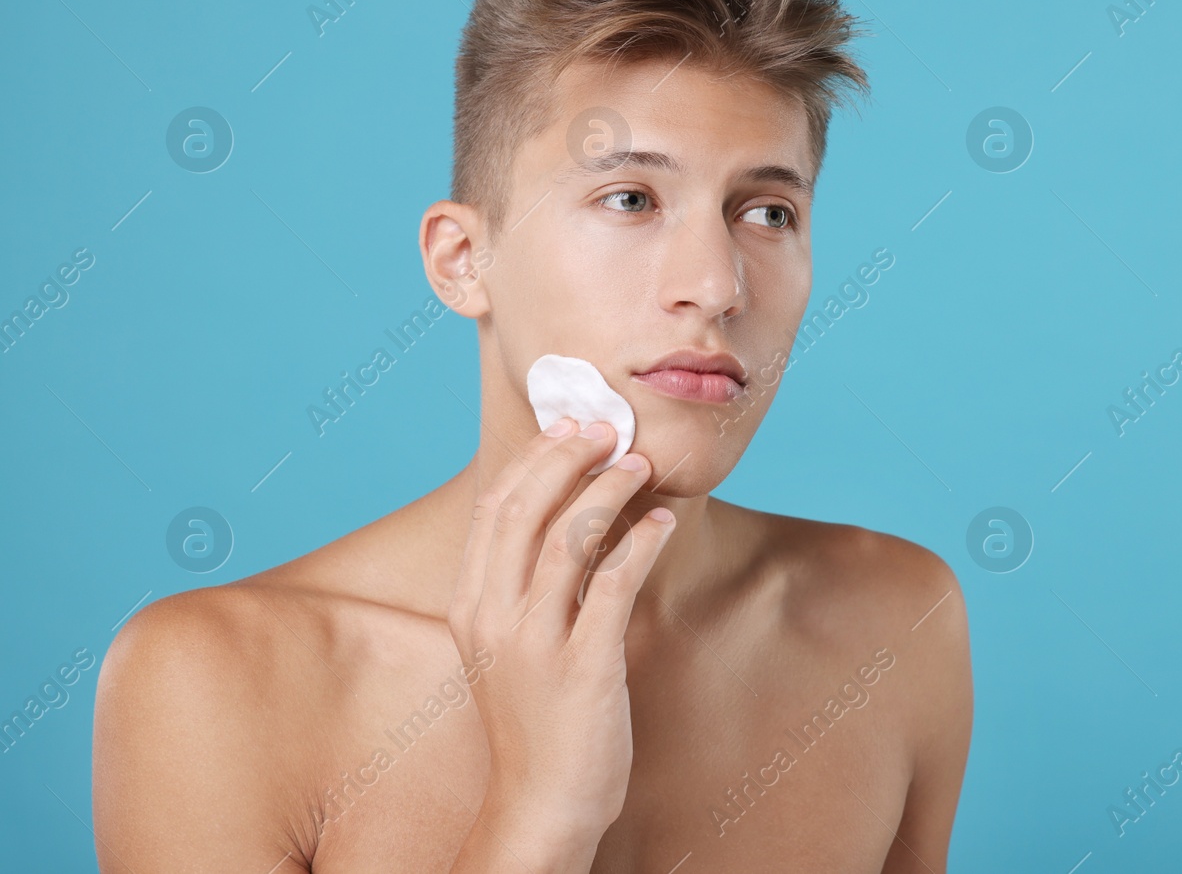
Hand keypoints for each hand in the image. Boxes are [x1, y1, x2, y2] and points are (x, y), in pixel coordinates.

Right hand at [447, 418, 673, 863]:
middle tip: (609, 431)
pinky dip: (640, 543)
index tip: (569, 428)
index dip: (534, 459)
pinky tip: (662, 523)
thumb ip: (526, 586)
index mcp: (470, 606)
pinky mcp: (582, 667)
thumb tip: (566, 517)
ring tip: (641, 465)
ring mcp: (535, 643)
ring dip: (609, 490)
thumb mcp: (510, 645)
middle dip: (568, 457)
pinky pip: (613, 585)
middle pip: (525, 509)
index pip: (495, 508)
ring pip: (569, 538)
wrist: (541, 802)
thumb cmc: (535, 719)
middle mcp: (493, 618)